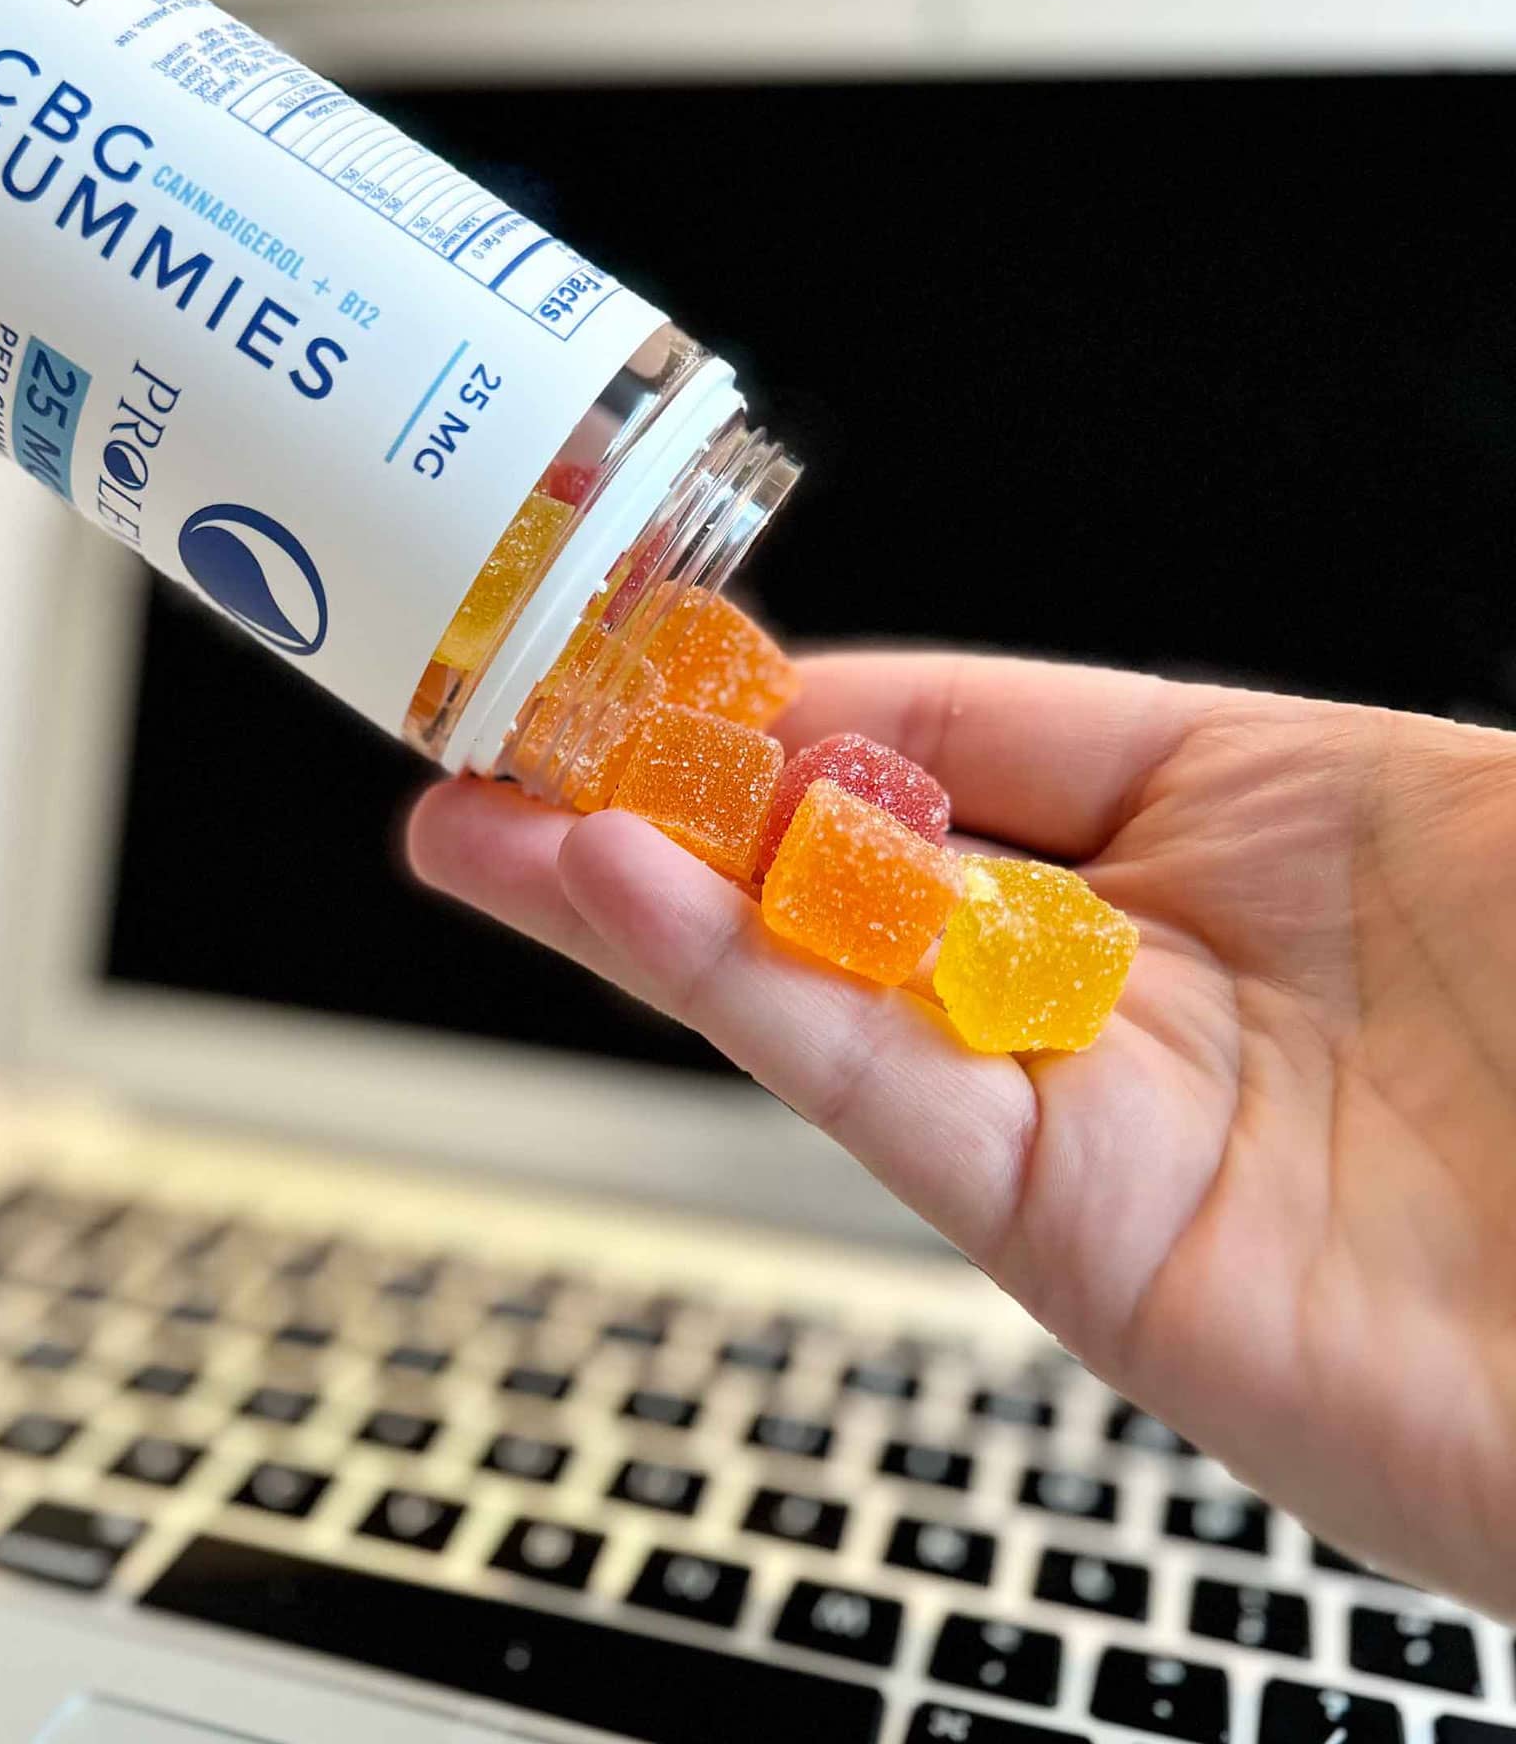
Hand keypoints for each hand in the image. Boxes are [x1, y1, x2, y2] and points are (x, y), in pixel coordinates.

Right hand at [410, 649, 1515, 1614]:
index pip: (957, 730)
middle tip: (497, 743)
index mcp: (1233, 825)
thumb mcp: (1409, 787)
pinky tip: (616, 900)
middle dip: (660, 799)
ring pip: (816, 978)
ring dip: (634, 896)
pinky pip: (874, 1082)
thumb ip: (1146, 741)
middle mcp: (1138, 970)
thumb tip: (922, 710)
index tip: (663, 655)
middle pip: (847, 862)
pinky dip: (737, 986)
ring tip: (479, 823)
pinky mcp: (1075, 1234)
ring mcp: (1094, 1104)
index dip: (802, 689)